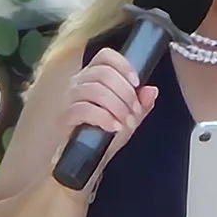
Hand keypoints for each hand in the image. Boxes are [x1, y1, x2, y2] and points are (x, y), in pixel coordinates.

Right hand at [58, 49, 157, 188]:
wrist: (87, 160)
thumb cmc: (105, 134)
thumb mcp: (129, 118)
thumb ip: (141, 104)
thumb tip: (152, 90)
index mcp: (93, 76)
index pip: (105, 56)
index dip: (123, 65)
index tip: (136, 82)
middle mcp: (79, 82)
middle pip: (103, 73)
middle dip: (125, 93)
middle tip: (135, 111)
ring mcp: (69, 98)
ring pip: (95, 90)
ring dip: (117, 106)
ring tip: (126, 122)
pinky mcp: (65, 116)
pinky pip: (83, 109)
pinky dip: (103, 117)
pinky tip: (114, 127)